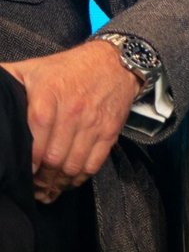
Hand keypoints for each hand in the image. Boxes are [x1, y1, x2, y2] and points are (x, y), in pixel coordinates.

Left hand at [0, 41, 139, 201]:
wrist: (113, 62)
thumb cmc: (66, 69)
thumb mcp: (31, 69)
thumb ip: (5, 80)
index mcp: (49, 95)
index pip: (37, 137)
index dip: (28, 161)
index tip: (23, 173)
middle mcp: (74, 110)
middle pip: (55, 157)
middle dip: (41, 178)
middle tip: (33, 188)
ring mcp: (94, 122)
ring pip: (73, 165)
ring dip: (59, 182)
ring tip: (48, 189)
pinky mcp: (110, 130)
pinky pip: (94, 163)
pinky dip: (80, 177)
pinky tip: (69, 180)